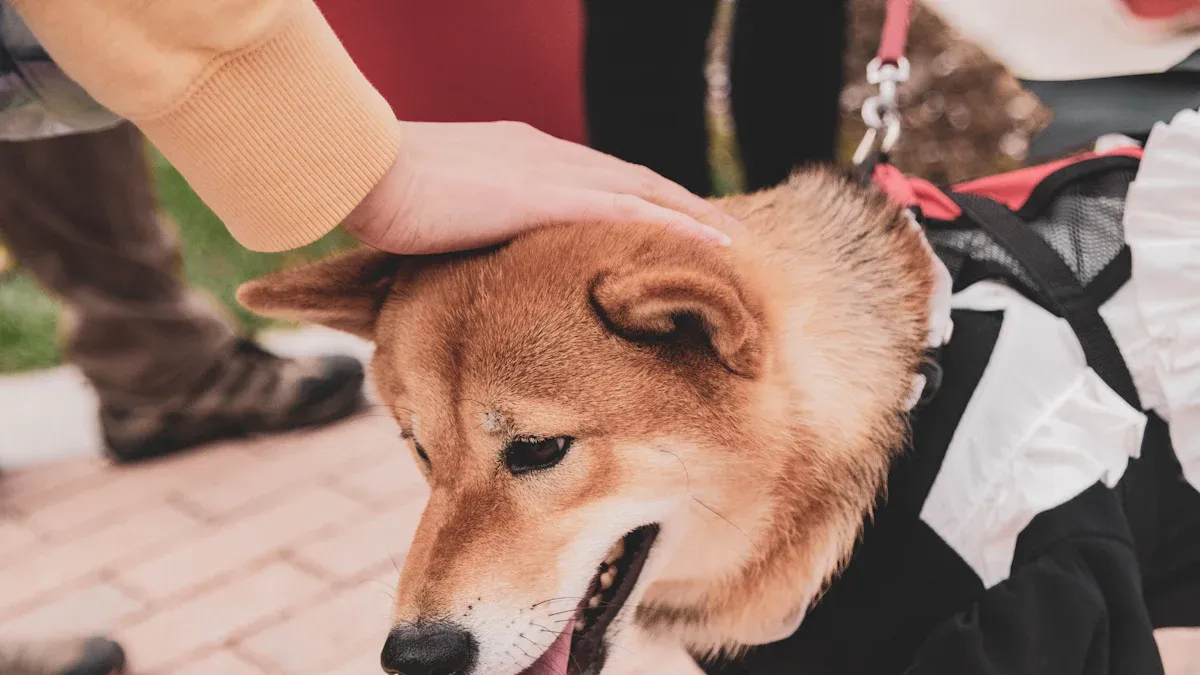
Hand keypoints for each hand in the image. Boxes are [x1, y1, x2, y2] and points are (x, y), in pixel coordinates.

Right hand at [342, 121, 733, 253]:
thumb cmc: (383, 194)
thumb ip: (466, 225)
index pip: (594, 174)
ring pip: (641, 189)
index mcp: (519, 152)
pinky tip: (709, 242)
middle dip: (676, 202)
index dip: (634, 195)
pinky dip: (674, 224)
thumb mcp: (436, 207)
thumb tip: (466, 255)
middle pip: (630, 175)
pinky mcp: (546, 196)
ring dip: (689, 213)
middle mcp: (544, 152)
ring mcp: (549, 171)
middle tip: (715, 230)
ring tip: (728, 240)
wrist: (363, 170)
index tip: (662, 218)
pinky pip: (628, 210)